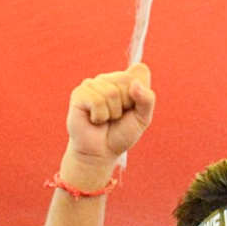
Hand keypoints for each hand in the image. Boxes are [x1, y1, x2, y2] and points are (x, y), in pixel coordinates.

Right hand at [60, 64, 154, 185]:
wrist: (101, 152)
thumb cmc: (121, 133)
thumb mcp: (143, 118)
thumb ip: (147, 99)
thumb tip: (135, 84)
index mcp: (124, 79)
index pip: (140, 72)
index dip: (140, 95)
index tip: (132, 108)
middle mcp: (107, 78)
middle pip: (126, 80)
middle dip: (126, 104)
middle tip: (117, 116)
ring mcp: (92, 84)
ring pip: (111, 93)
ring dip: (112, 113)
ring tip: (105, 119)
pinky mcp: (79, 93)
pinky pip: (97, 101)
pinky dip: (100, 116)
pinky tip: (94, 120)